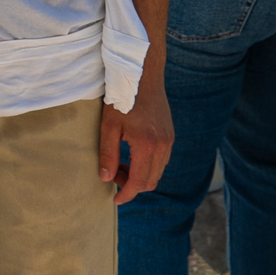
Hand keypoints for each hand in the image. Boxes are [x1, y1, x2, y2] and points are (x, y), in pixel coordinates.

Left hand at [99, 71, 173, 204]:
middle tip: (114, 176)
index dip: (127, 194)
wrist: (142, 75)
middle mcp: (163, 145)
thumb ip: (108, 154)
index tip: (116, 199)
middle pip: (152, 180)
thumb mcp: (109, 126)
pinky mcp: (170, 134)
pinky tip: (132, 155)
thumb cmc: (122, 98)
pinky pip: (161, 159)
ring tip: (121, 165)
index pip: (140, 182)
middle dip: (132, 186)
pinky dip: (148, 165)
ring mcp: (169, 139)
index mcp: (147, 145)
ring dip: (140, 175)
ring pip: (158, 171)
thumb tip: (105, 178)